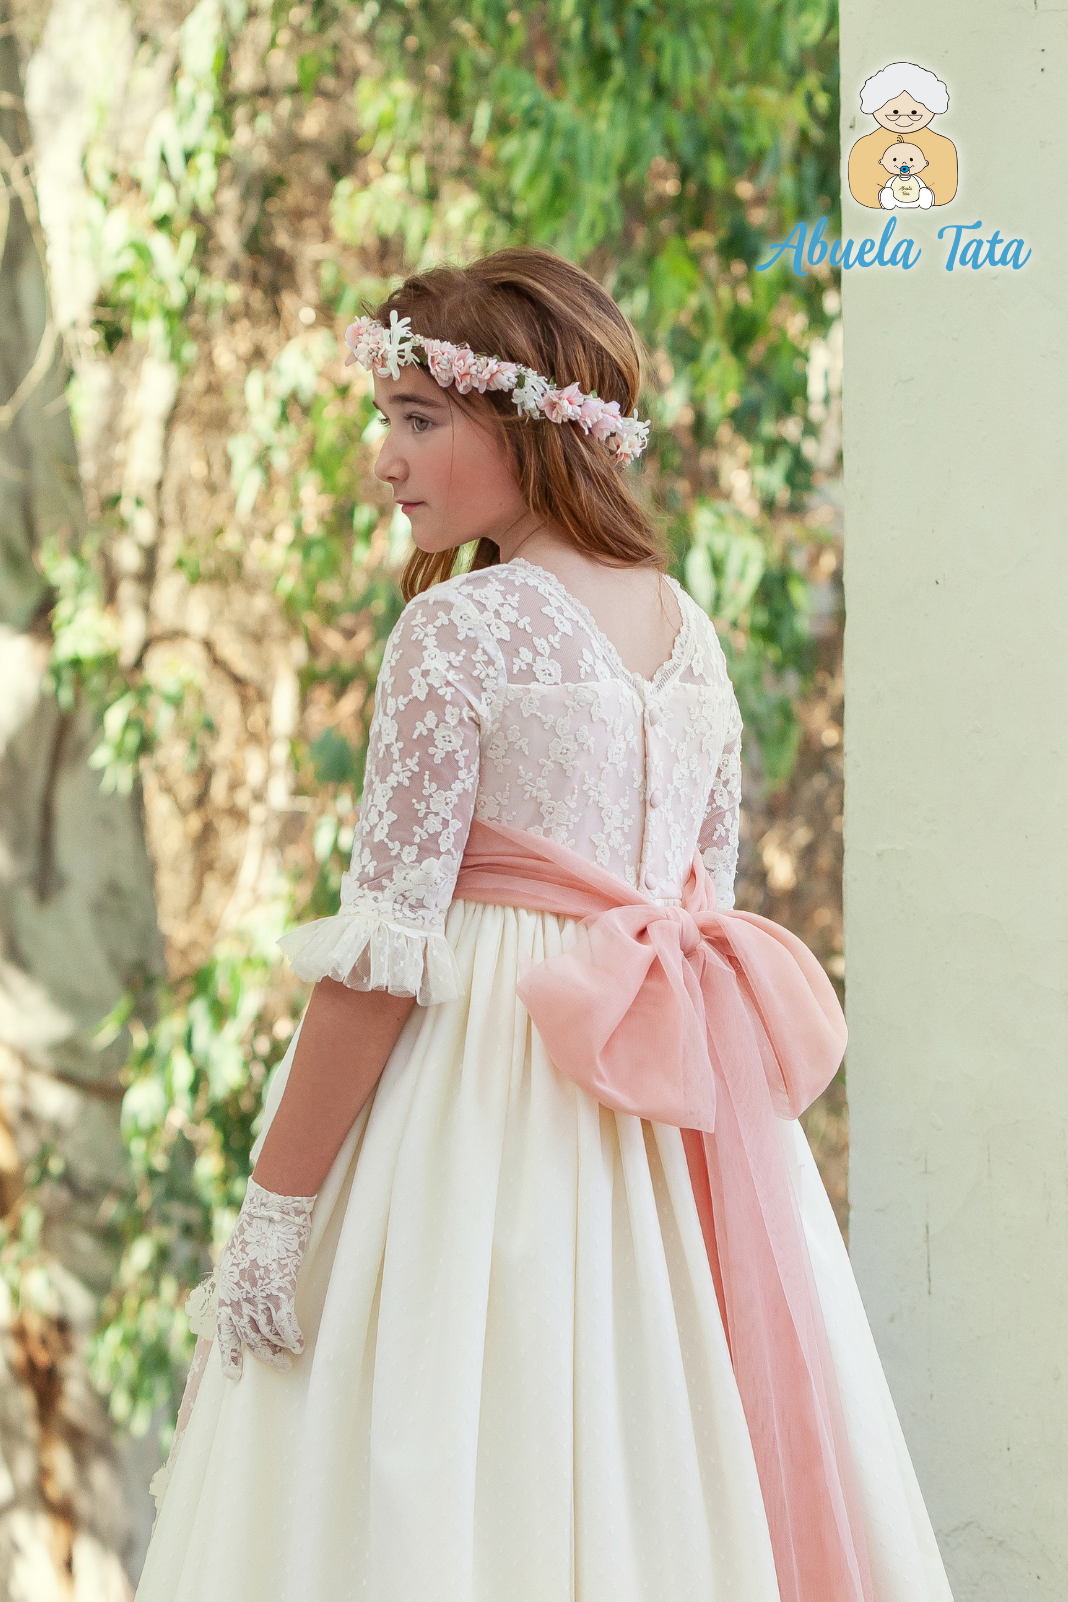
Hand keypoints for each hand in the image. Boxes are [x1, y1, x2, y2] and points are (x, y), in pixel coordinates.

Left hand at [215, 1177, 315, 1380]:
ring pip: (269, 1334)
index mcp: (227, 1288)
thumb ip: (237, 1279)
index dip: (230, 1356)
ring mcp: (258, 1294)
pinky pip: (286, 1324)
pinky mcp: (280, 1289)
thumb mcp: (237, 1255)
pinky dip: (294, 1337)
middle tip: (281, 1365)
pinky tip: (301, 1343)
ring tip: (294, 1354)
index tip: (234, 1377)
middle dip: (265, 1355)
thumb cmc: (259, 1225)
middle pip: (250, 1338)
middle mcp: (238, 1296)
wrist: (273, 1208)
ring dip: (282, 1348)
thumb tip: (242, 1295)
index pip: (224, 1331)